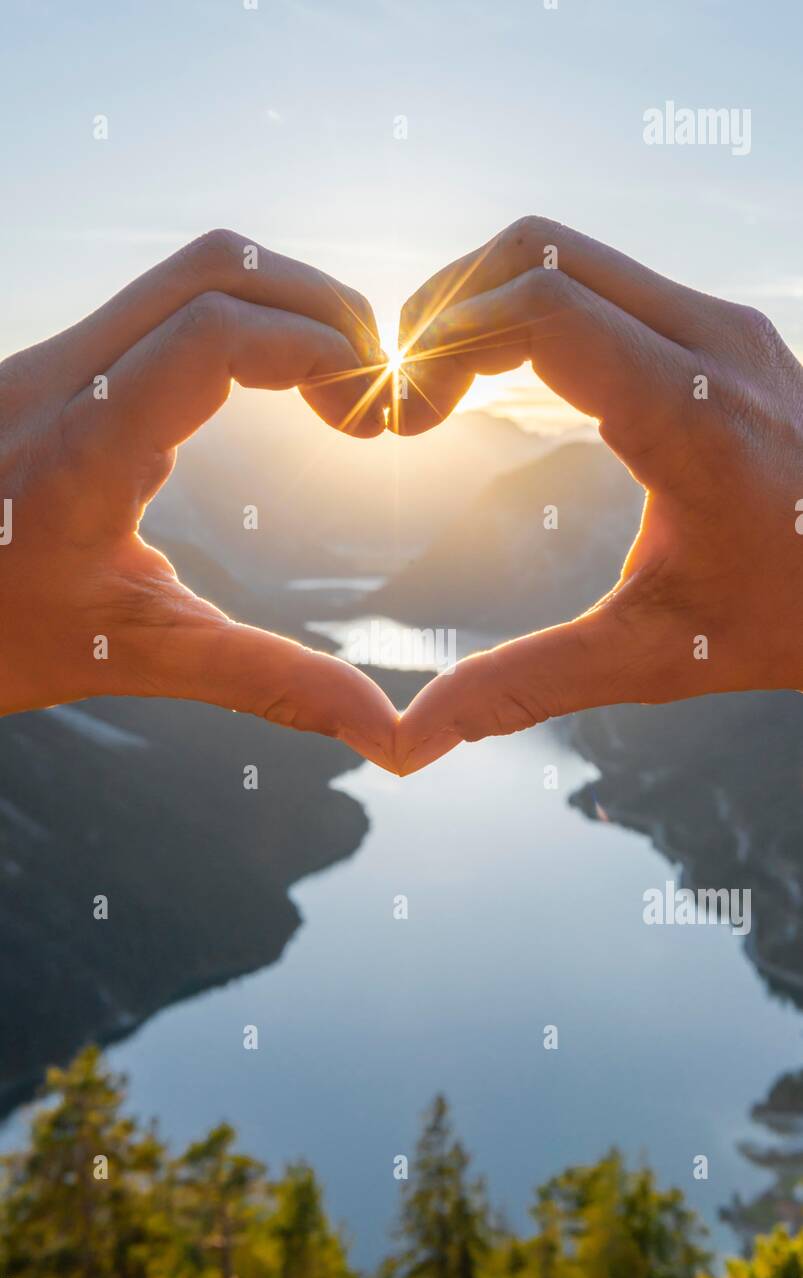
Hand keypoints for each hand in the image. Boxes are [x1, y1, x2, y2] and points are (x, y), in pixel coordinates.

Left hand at [0, 229, 398, 771]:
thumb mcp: (136, 656)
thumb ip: (268, 681)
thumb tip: (385, 734)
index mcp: (83, 447)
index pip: (216, 335)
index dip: (315, 349)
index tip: (369, 409)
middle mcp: (59, 378)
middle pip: (211, 268)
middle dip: (315, 303)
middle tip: (373, 378)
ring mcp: (48, 362)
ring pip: (182, 275)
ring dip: (277, 304)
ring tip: (336, 381)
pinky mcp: (51, 368)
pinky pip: (156, 306)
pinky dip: (237, 321)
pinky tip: (272, 386)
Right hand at [392, 216, 802, 772]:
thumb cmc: (792, 616)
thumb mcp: (655, 658)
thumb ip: (528, 685)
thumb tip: (417, 737)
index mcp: (691, 417)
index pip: (538, 309)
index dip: (442, 344)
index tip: (405, 419)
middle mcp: (711, 345)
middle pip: (536, 253)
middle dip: (445, 308)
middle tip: (405, 395)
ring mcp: (723, 326)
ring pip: (568, 254)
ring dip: (486, 302)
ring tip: (440, 388)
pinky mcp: (723, 329)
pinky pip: (604, 281)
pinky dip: (533, 308)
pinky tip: (506, 380)